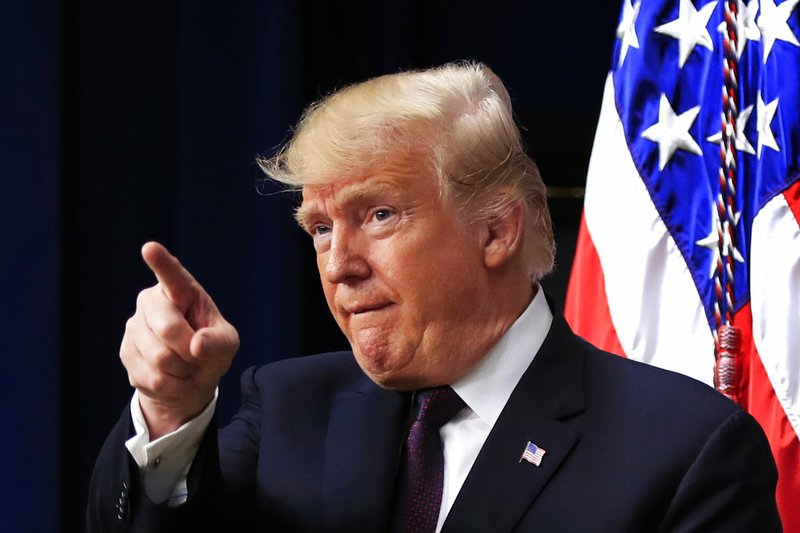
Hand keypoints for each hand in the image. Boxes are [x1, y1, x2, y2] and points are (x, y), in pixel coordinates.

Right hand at [120, 242, 239, 438]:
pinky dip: (172, 386)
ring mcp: (134, 326)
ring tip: (186, 366)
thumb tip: (196, 345)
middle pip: (168, 328)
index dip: (161, 262)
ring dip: (182, 371)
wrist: (188, 380)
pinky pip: (152, 377)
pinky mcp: (125, 352)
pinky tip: (174, 378)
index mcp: (182, 291)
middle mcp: (152, 301)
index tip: (150, 248)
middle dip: (190, 350)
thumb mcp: (226, 345)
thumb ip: (219, 342)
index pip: (172, 275)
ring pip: (159, 357)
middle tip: (198, 354)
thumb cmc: (210, 350)